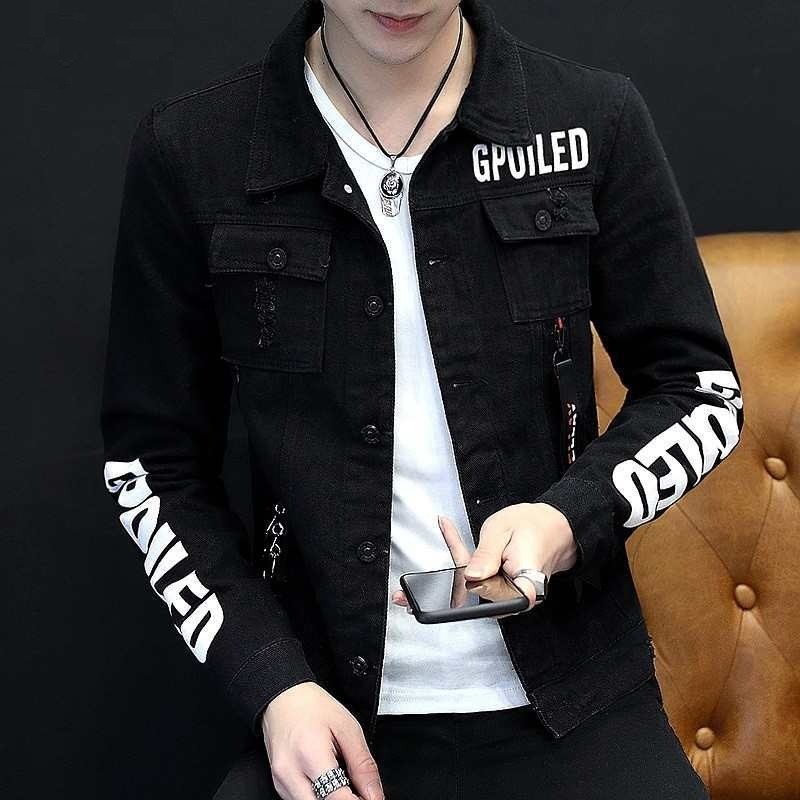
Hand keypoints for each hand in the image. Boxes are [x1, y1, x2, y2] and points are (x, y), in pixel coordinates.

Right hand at [261, 681, 383, 799]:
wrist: (283, 698)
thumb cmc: (313, 707)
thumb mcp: (348, 729)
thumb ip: (363, 766)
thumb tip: (374, 795)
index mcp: (310, 755)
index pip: (338, 799)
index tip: (369, 796)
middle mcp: (290, 774)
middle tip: (357, 789)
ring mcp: (281, 782)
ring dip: (331, 797)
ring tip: (340, 778)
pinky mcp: (279, 785)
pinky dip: (319, 796)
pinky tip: (326, 779)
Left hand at [391, 503, 576, 615]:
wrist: (559, 527)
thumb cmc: (535, 526)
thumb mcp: (504, 531)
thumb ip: (486, 555)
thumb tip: (469, 577)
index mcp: (520, 588)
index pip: (483, 599)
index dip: (451, 603)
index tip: (424, 608)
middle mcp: (512, 597)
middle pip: (470, 598)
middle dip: (435, 598)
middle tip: (402, 601)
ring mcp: (506, 594)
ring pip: (468, 588)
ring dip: (440, 582)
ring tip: (408, 589)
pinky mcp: (500, 586)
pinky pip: (475, 577)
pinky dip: (459, 556)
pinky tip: (445, 527)